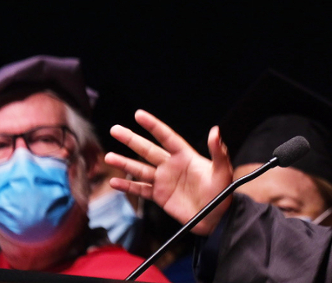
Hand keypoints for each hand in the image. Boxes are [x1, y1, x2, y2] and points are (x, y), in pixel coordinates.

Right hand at [105, 109, 232, 235]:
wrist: (216, 218)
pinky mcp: (160, 196)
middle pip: (147, 150)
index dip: (153, 126)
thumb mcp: (223, 170)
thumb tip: (215, 131)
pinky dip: (127, 186)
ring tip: (109, 157)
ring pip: (140, 169)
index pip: (166, 137)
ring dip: (124, 162)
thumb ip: (218, 152)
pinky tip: (114, 182)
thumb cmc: (222, 193)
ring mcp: (164, 180)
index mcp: (185, 156)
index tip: (138, 114)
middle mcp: (171, 165)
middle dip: (131, 139)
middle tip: (115, 129)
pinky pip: (140, 189)